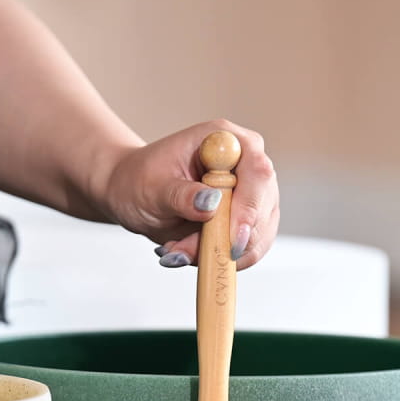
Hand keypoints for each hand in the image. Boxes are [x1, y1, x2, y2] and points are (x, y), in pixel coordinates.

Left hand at [100, 120, 278, 270]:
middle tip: (184, 251)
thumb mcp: (153, 187)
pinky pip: (248, 250)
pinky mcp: (248, 221)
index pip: (257, 171)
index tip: (232, 239)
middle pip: (264, 207)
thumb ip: (181, 195)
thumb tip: (210, 204)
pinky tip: (189, 253)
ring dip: (219, 252)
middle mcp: (247, 165)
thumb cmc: (141, 180)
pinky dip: (220, 259)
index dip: (250, 206)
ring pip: (258, 235)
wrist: (135, 194)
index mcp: (226, 141)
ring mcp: (252, 195)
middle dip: (227, 239)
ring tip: (178, 250)